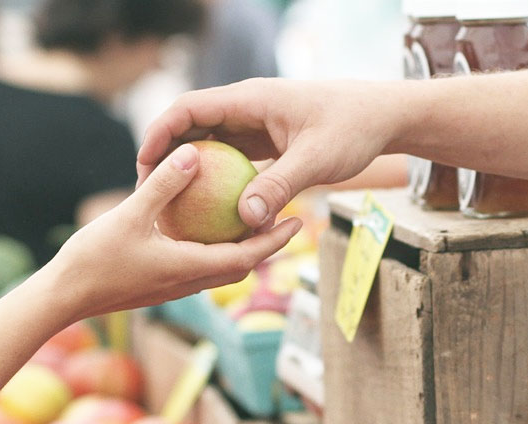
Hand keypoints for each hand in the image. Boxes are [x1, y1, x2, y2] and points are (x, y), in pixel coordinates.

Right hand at [46, 143, 302, 320]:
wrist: (62, 298)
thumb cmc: (93, 260)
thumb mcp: (129, 215)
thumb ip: (163, 185)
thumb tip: (193, 154)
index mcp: (189, 269)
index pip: (246, 257)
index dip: (275, 240)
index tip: (298, 222)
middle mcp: (187, 283)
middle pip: (240, 266)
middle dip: (266, 245)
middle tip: (286, 218)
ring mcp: (173, 287)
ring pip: (219, 268)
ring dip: (240, 248)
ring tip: (252, 220)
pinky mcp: (158, 285)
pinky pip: (197, 266)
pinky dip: (212, 249)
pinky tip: (203, 227)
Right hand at [137, 79, 401, 229]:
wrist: (383, 117)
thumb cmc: (353, 129)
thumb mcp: (316, 160)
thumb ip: (279, 186)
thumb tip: (245, 219)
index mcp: (250, 99)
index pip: (189, 108)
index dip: (160, 134)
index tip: (144, 165)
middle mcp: (247, 108)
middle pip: (191, 126)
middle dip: (166, 156)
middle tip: (148, 193)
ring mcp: (255, 124)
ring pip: (210, 144)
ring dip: (190, 170)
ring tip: (170, 205)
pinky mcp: (266, 141)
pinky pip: (231, 159)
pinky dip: (217, 180)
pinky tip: (210, 212)